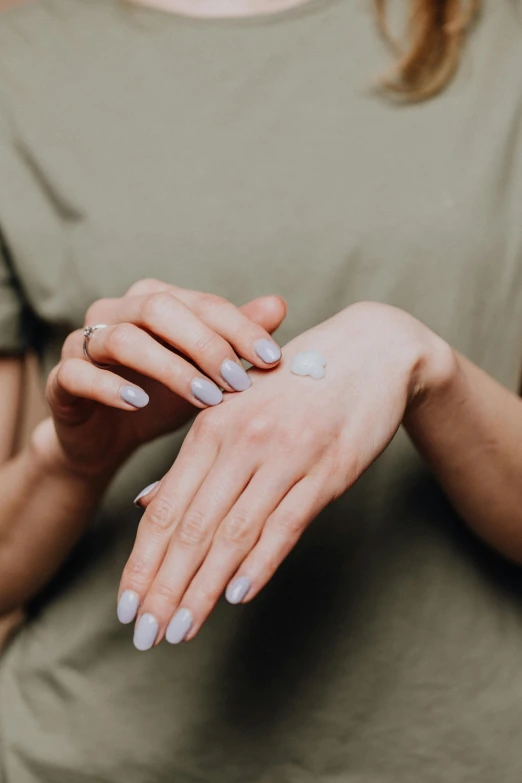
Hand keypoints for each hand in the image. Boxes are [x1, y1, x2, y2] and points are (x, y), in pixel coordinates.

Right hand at [31, 278, 285, 478]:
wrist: (108, 440)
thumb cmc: (162, 399)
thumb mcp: (205, 373)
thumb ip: (234, 340)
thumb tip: (278, 304)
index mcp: (154, 301)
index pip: (202, 303)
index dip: (238, 328)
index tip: (271, 359)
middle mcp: (116, 312)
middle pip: (160, 309)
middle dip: (204, 344)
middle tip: (236, 381)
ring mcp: (82, 343)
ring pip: (122, 339)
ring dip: (168, 368)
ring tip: (203, 398)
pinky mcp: (61, 378)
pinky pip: (79, 374)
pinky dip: (110, 387)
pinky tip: (139, 403)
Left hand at [119, 302, 453, 648]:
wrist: (371, 352)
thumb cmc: (296, 384)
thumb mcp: (237, 409)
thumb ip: (193, 460)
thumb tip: (143, 506)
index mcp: (212, 425)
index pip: (164, 509)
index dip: (142, 563)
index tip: (127, 607)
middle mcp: (243, 440)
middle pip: (192, 528)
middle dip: (165, 588)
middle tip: (145, 636)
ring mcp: (287, 455)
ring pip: (234, 533)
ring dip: (204, 589)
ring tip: (182, 630)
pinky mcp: (329, 469)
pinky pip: (287, 523)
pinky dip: (260, 563)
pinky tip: (237, 596)